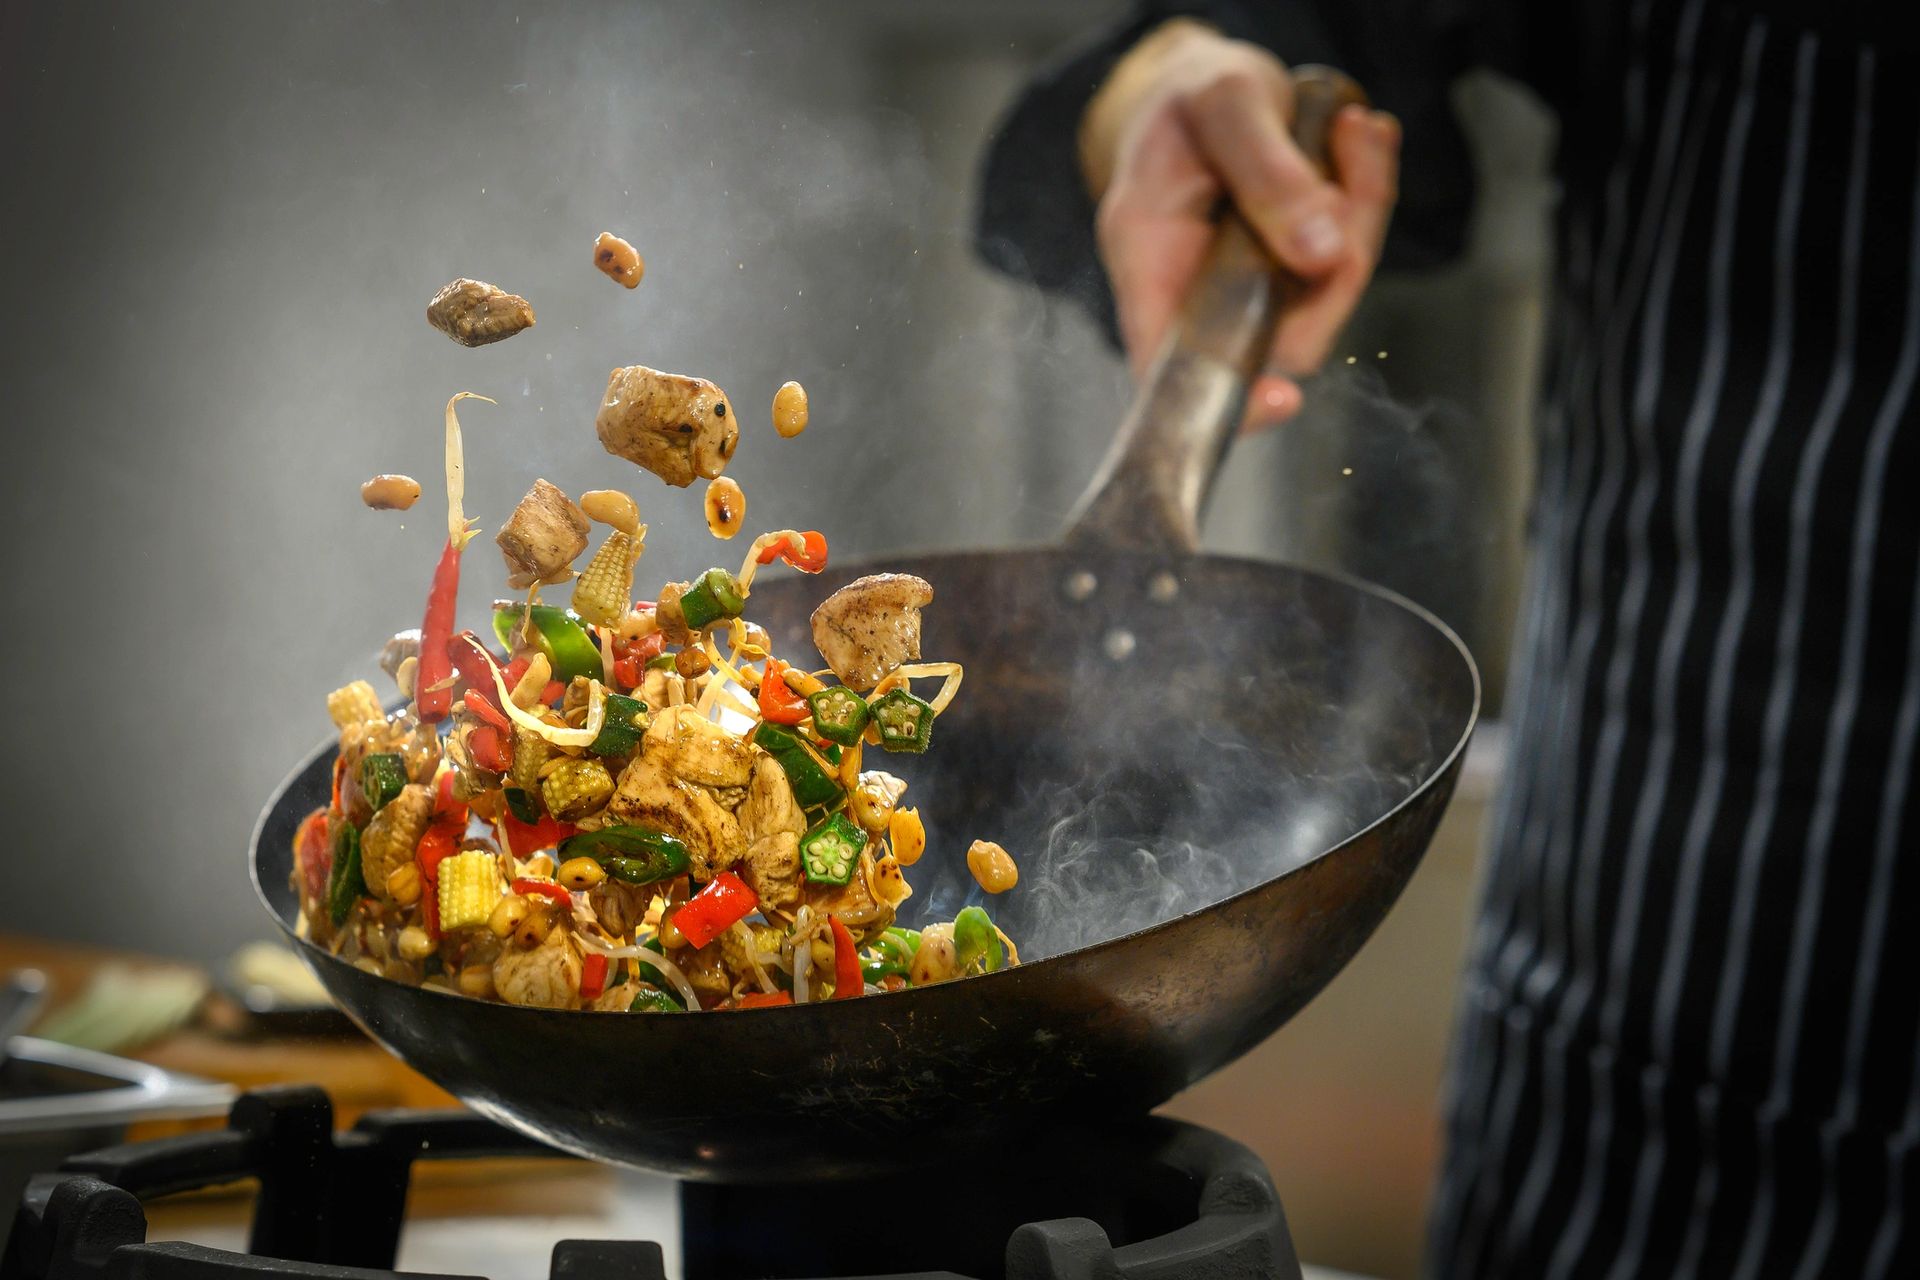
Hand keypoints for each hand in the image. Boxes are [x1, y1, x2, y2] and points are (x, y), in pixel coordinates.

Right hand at [1080, 20, 1399, 428]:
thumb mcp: (1223, 104)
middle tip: (1350, 180)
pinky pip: (1343, 261)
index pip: (1168, 361)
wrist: (1203, 80)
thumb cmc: (1192, 93)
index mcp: (1146, 255)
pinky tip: (1360, 140)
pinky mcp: (1288, 268)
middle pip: (1276, 333)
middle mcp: (1194, 285)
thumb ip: (1266, 173)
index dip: (1222, 393)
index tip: (1282, 400)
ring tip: (1357, 135)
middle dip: (1337, 269)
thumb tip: (1320, 254)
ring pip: (1322, 297)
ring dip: (1361, 217)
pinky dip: (1366, 200)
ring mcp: (1246, 284)